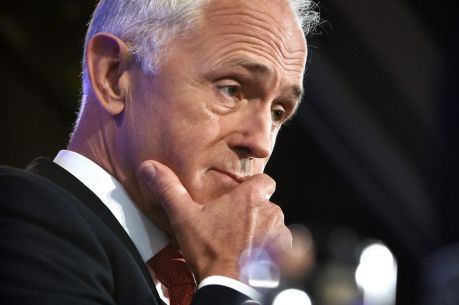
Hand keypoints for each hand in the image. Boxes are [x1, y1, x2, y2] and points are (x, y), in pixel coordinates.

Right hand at [139, 160, 291, 282]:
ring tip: (241, 243)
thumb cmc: (209, 251)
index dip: (254, 187)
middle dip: (253, 212)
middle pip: (265, 204)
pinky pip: (280, 243)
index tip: (241, 197)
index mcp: (250, 197)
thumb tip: (149, 167)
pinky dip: (269, 248)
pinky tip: (252, 256)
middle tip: (233, 225)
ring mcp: (280, 232)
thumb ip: (169, 189)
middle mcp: (271, 210)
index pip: (264, 180)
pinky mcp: (285, 252)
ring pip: (272, 224)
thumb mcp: (184, 218)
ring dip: (261, 230)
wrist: (230, 286)